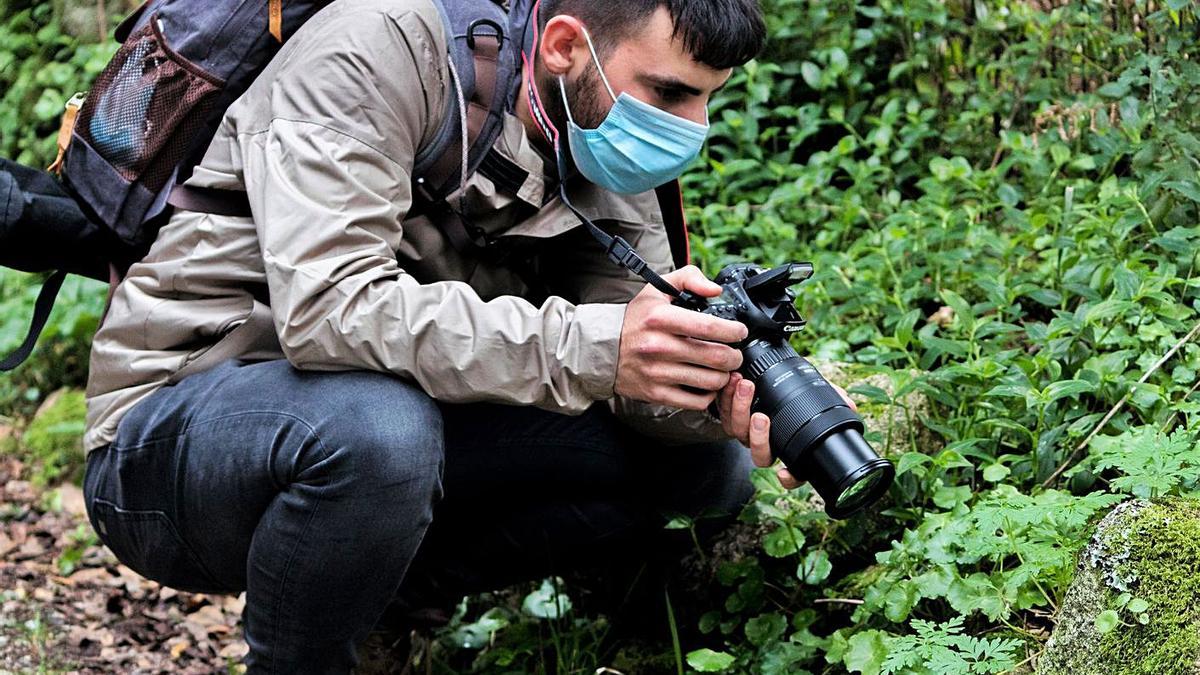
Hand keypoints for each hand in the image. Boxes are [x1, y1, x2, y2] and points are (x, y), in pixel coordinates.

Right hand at [615, 266, 747, 409]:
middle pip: (715, 357)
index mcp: (661, 318)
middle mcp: (659, 346)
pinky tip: (708, 384)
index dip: (733, 331)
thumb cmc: (634, 320)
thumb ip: (689, 278)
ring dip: (725, 376)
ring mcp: (658, 373)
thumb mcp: (657, 289)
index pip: (709, 326)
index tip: (739, 332)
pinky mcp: (656, 394)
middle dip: (735, 356)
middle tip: (735, 353)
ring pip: (710, 381)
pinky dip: (709, 394)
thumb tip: (715, 290)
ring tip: (723, 368)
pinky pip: (696, 401)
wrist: (602, 350)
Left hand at [717, 373, 857, 488]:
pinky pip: (723, 413)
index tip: (785, 474)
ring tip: (746, 386)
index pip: (794, 472)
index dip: (790, 478)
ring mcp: (745, 433)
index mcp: (788, 445)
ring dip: (740, 409)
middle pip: (761, 455)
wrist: (759, 375)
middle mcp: (766, 444)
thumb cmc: (788, 388)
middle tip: (762, 416)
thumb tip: (851, 405)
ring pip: (738, 432)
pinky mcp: (727, 417)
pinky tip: (733, 381)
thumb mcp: (812, 390)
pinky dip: (727, 397)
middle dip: (759, 437)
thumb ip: (830, 396)